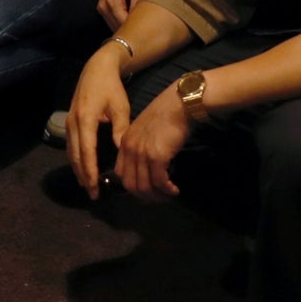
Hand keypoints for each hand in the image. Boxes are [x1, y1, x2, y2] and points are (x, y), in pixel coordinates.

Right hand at [66, 45, 133, 199]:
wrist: (96, 68)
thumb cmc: (111, 87)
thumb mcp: (119, 107)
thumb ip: (119, 129)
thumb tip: (121, 151)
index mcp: (86, 119)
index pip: (87, 151)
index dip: (90, 170)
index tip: (95, 186)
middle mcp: (73, 123)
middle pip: (76, 155)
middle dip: (84, 176)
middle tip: (92, 194)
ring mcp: (69, 122)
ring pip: (71, 152)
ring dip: (78, 170)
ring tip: (87, 186)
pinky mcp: (70, 122)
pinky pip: (71, 146)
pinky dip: (76, 160)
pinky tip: (82, 169)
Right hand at [98, 0, 157, 29]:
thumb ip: (139, 6)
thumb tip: (142, 24)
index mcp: (111, 1)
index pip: (123, 25)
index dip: (135, 32)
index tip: (149, 35)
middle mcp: (103, 7)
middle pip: (118, 28)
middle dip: (132, 32)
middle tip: (148, 35)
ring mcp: (102, 8)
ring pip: (115, 27)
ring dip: (127, 28)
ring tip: (142, 28)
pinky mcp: (104, 8)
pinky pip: (114, 22)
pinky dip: (124, 24)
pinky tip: (134, 22)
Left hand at [116, 83, 190, 199]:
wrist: (179, 103)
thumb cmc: (167, 113)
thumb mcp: (146, 129)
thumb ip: (141, 146)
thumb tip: (147, 166)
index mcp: (124, 142)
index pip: (120, 174)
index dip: (133, 186)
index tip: (147, 190)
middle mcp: (129, 149)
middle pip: (130, 185)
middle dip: (145, 196)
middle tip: (159, 198)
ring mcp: (142, 153)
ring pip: (144, 187)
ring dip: (157, 196)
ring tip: (168, 195)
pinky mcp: (157, 156)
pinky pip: (159, 182)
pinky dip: (166, 190)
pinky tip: (174, 190)